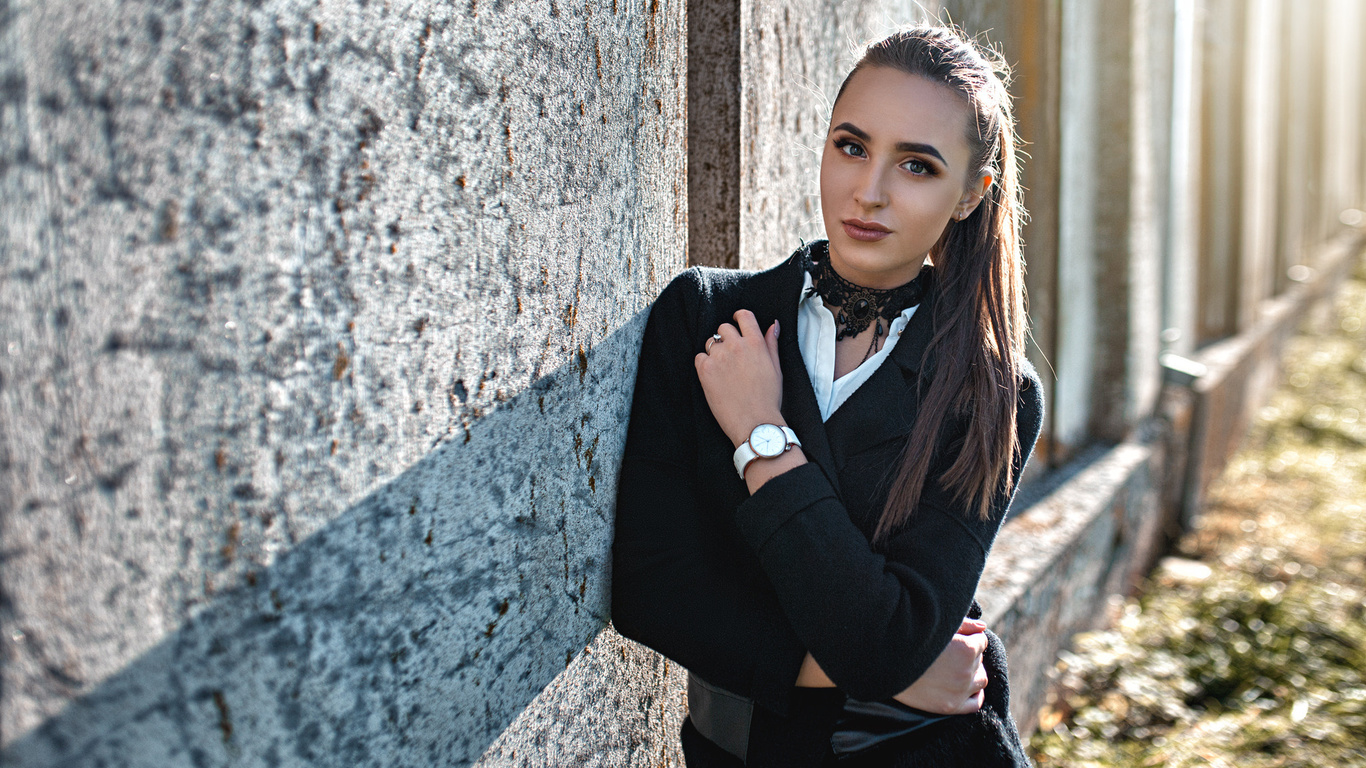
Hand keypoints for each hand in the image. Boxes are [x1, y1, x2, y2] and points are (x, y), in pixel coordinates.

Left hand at [694, 310, 784, 446]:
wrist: (755, 422)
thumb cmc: (768, 399)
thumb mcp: (776, 369)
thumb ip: (771, 344)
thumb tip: (773, 326)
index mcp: (756, 344)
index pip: (744, 316)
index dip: (738, 317)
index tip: (736, 323)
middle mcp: (737, 346)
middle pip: (723, 328)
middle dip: (726, 338)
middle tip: (730, 355)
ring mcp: (720, 357)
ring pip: (711, 343)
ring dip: (715, 351)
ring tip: (724, 369)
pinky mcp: (706, 370)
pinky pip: (699, 358)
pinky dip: (704, 364)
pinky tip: (715, 377)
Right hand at [891, 618, 989, 714]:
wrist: (884, 664)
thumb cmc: (909, 639)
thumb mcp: (936, 625)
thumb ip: (964, 624)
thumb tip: (983, 626)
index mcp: (966, 647)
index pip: (981, 641)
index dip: (967, 637)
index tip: (953, 639)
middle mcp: (967, 670)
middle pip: (979, 660)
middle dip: (968, 654)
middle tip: (947, 653)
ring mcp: (960, 690)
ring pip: (981, 679)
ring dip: (973, 672)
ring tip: (955, 668)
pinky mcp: (951, 706)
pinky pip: (975, 703)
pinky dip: (975, 694)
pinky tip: (965, 687)